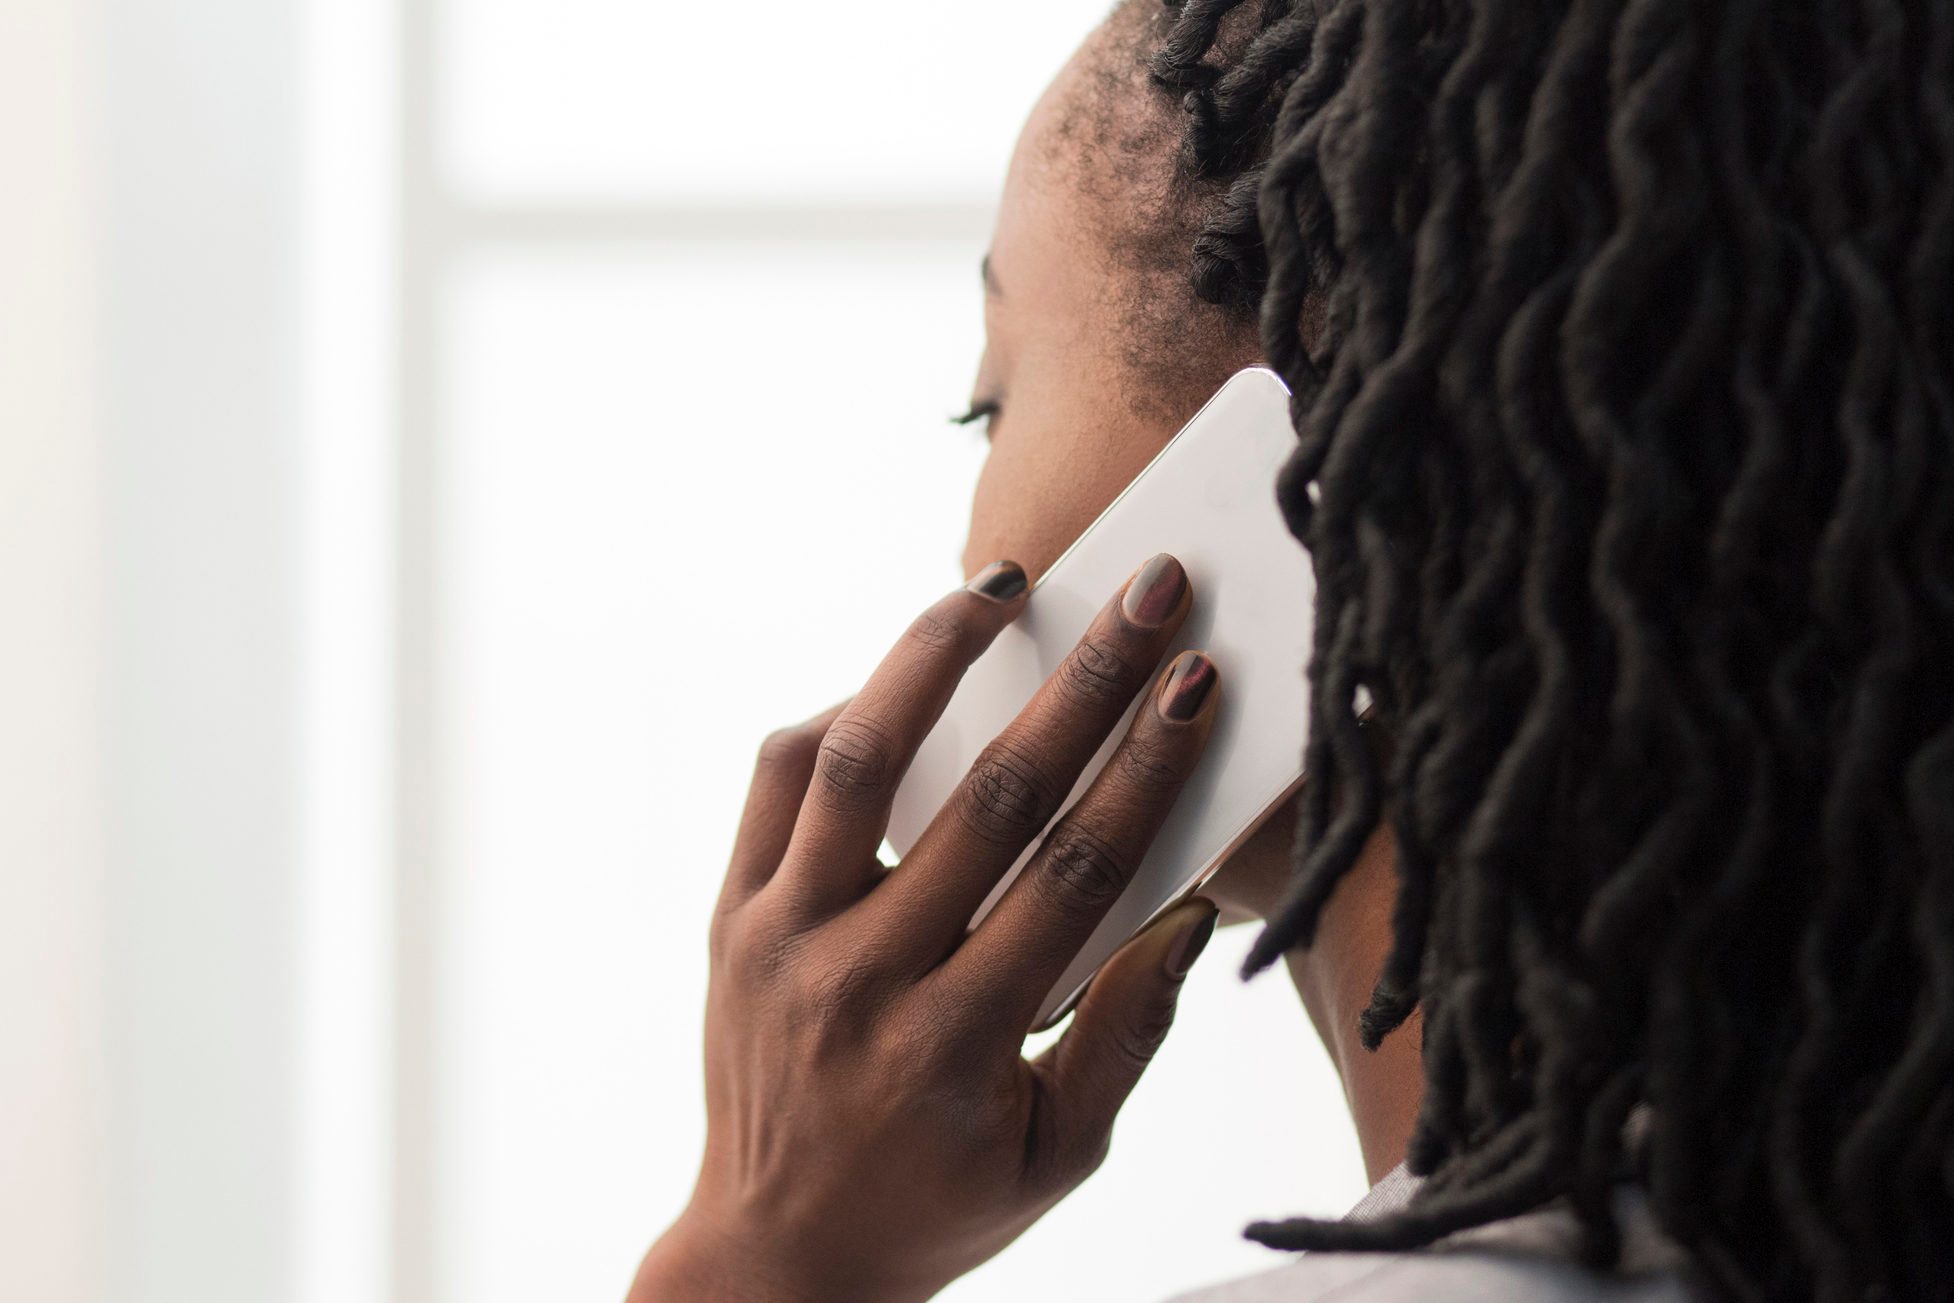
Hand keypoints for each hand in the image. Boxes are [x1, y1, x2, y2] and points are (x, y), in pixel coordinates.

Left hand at [631, 555, 1222, 1302]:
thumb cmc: (935, 1205)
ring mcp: (784, 939)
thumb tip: (1186, 913)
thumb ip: (1126, 1036)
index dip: (1146, 766)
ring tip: (996, 589)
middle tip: (1146, 593)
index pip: (1074, 873)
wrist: (774, 1260)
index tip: (1196, 679)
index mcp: (959, 1043)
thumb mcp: (1057, 1158)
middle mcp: (865, 977)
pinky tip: (896, 684)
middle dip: (1085, 683)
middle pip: (993, 796)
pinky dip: (838, 718)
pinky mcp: (729, 918)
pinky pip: (777, 783)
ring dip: (932, 658)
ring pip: (858, 761)